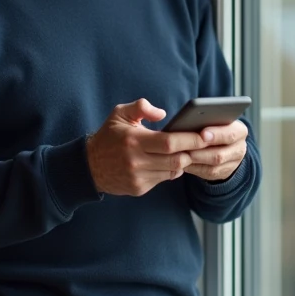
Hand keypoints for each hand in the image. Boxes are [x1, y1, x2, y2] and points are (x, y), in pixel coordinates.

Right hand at [86, 99, 208, 196]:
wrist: (89, 166)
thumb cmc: (109, 136)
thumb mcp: (120, 114)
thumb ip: (141, 107)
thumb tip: (163, 114)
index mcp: (133, 141)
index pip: (170, 143)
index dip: (191, 140)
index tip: (205, 135)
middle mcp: (136, 161)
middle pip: (176, 160)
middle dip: (192, 152)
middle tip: (201, 144)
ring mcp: (138, 177)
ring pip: (173, 172)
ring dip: (182, 162)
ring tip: (185, 151)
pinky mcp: (139, 188)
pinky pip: (163, 179)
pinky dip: (170, 170)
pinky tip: (168, 162)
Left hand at [184, 120, 247, 181]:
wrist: (226, 144)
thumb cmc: (216, 127)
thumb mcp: (216, 121)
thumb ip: (207, 120)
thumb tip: (189, 122)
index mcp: (239, 131)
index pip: (230, 134)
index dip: (216, 135)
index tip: (202, 134)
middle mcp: (239, 149)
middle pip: (219, 155)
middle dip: (199, 152)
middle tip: (183, 147)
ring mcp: (232, 164)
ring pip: (212, 166)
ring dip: (194, 161)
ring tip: (179, 155)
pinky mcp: (222, 173)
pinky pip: (206, 173)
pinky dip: (193, 167)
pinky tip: (182, 162)